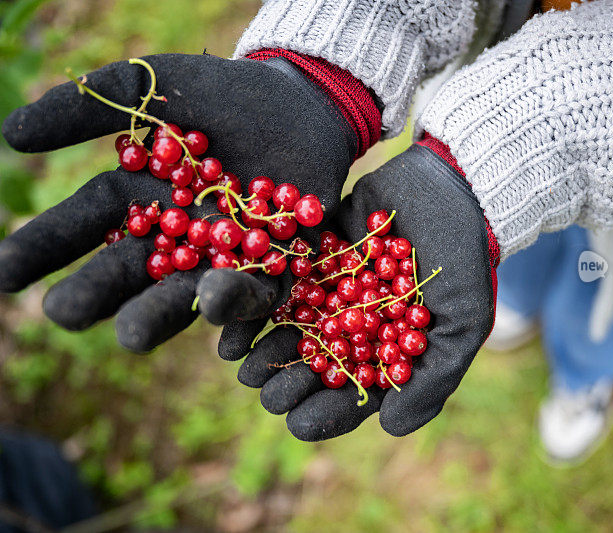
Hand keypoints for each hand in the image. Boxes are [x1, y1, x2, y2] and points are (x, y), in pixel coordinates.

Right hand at [0, 53, 355, 351]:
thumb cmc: (224, 96)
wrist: (301, 105)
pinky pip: (257, 296)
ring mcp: (222, 257)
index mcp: (138, 198)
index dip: (45, 245)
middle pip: (130, 272)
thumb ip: (89, 109)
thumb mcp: (154, 89)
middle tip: (63, 312)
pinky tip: (218, 323)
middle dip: (96, 293)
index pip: (84, 224)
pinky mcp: (275, 267)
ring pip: (187, 294)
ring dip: (159, 314)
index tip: (5, 272)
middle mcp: (174, 238)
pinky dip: (238, 308)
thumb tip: (11, 134)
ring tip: (131, 335)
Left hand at [222, 144, 495, 439]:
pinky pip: (283, 281)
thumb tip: (390, 429)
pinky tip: (234, 319)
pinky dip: (259, 301)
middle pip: (315, 365)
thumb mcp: (463, 324)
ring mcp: (332, 289)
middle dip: (288, 384)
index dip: (325, 412)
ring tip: (239, 364)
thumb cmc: (466, 261)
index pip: (354, 393)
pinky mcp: (315, 253)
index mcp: (387, 349)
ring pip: (291, 328)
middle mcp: (355, 324)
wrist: (456, 190)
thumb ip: (433, 379)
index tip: (298, 423)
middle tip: (267, 395)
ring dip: (264, 348)